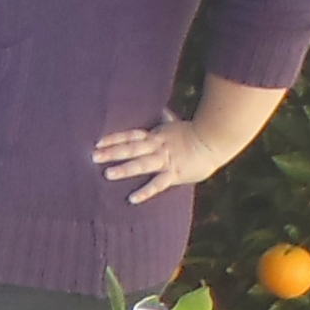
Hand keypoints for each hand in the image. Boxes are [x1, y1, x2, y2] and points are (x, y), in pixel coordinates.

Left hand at [92, 116, 236, 200]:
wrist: (216, 140)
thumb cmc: (196, 133)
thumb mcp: (177, 124)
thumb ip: (166, 119)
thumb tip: (161, 110)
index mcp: (156, 135)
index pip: (131, 136)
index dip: (114, 138)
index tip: (97, 141)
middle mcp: (158, 147)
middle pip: (132, 148)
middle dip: (112, 152)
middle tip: (93, 157)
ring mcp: (166, 160)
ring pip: (142, 164)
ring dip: (125, 169)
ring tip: (107, 174)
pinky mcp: (175, 174)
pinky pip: (158, 184)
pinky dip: (146, 192)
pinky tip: (132, 199)